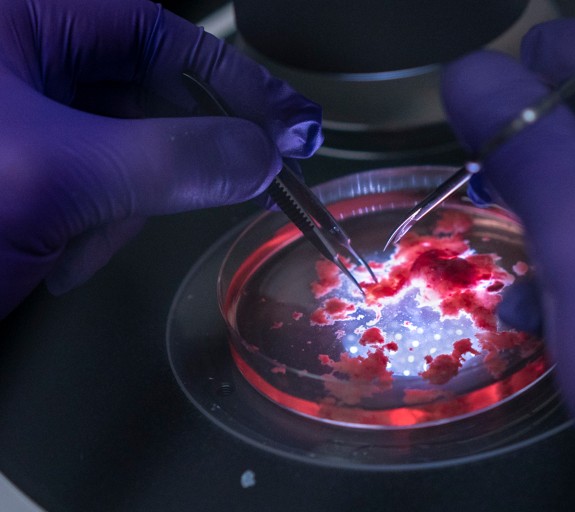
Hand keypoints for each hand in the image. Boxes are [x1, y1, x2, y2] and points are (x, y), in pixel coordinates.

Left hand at [0, 0, 321, 318]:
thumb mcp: (58, 177)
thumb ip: (175, 158)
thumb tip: (256, 153)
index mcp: (13, 21)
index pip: (154, 30)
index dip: (231, 79)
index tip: (286, 123)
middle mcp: (14, 60)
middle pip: (143, 96)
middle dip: (155, 164)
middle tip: (162, 202)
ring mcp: (17, 119)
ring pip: (122, 152)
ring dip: (117, 208)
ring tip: (69, 242)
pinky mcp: (20, 170)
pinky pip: (93, 188)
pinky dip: (91, 227)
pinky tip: (56, 252)